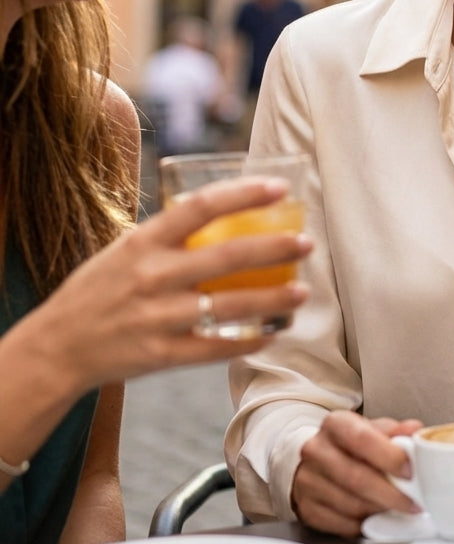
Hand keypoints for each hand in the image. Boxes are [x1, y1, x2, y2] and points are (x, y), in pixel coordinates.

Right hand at [25, 175, 311, 390]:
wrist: (55, 348)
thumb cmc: (98, 290)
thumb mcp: (125, 248)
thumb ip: (169, 234)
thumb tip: (223, 209)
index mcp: (144, 242)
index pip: (201, 207)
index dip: (243, 194)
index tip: (279, 188)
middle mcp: (152, 276)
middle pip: (227, 257)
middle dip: (275, 248)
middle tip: (306, 242)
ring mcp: (157, 318)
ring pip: (230, 305)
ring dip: (273, 298)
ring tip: (303, 290)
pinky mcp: (160, 355)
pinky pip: (215, 348)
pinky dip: (250, 340)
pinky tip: (275, 332)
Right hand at [292, 410, 422, 535]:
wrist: (316, 458)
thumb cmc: (349, 443)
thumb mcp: (370, 428)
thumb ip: (394, 431)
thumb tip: (415, 430)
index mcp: (335, 424)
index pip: (362, 439)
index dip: (389, 457)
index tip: (410, 471)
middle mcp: (316, 450)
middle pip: (356, 477)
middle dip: (390, 494)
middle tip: (412, 502)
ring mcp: (308, 481)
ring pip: (350, 504)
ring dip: (379, 510)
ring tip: (396, 508)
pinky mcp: (308, 508)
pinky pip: (341, 524)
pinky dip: (364, 524)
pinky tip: (375, 517)